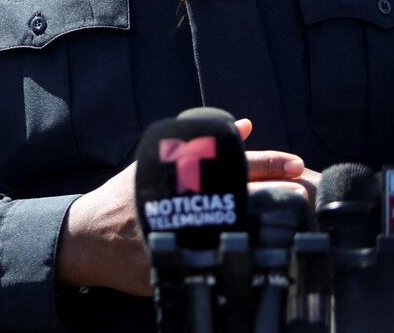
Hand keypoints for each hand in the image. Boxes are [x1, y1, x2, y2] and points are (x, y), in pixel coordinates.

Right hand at [56, 117, 316, 294]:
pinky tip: (265, 259)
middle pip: (243, 197)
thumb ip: (203, 144)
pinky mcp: (176, 267)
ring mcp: (182, 237)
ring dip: (268, 229)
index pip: (236, 164)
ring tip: (296, 227)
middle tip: (306, 197)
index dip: (271, 164)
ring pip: (237, 232)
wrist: (88, 237)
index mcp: (185, 175)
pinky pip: (216, 264)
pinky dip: (242, 260)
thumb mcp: (162, 160)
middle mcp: (186, 204)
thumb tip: (245, 126)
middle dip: (278, 197)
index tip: (298, 166)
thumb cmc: (130, 193)